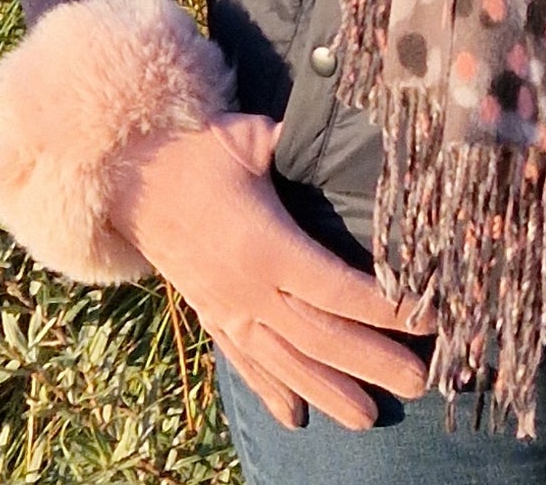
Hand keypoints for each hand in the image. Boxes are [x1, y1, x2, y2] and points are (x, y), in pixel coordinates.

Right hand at [107, 111, 427, 431]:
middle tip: (419, 382)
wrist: (124, 177)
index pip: (334, 288)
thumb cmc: (195, 150)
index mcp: (264, 245)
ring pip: (285, 362)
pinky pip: (244, 361)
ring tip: (368, 418)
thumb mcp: (250, 137)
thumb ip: (299, 140)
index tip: (422, 320)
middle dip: (372, 361)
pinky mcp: (208, 314)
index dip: (381, 308)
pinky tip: (295, 418)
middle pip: (320, 336)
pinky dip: (270, 390)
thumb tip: (348, 127)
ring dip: (329, 391)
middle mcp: (247, 288)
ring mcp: (226, 308)